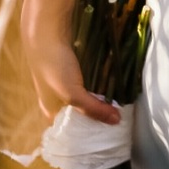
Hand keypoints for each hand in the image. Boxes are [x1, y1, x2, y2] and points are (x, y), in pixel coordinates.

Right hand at [20, 0, 119, 124]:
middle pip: (81, 113)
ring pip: (87, 96)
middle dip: (98, 115)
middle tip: (121, 118)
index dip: (89, 134)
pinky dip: (101, 84)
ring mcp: (65, 83)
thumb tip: (116, 121)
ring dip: (102, 99)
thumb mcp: (72, 94)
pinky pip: (90, 81)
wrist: (46, 33)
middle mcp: (57, 100)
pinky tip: (115, 84)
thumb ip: (92, 109)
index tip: (111, 135)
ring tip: (122, 104)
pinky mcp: (73, 69)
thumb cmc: (54, 68)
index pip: (71, 131)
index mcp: (51, 111)